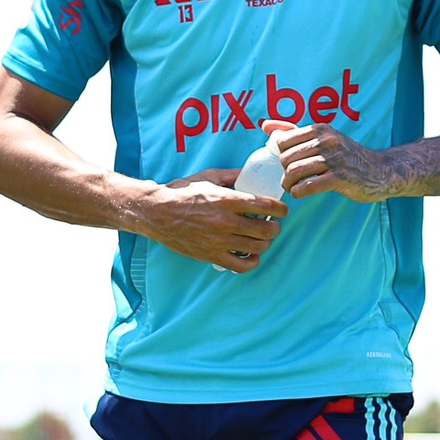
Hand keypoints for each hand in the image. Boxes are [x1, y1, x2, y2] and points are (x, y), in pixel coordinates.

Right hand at [152, 168, 288, 270]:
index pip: (266, 205)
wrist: (157, 213)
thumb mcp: (208, 177)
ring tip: (263, 237)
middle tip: (273, 224)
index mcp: (227, 200)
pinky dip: (252, 261)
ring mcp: (219, 241)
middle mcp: (225, 221)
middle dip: (275, 227)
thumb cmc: (181, 193)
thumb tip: (251, 174)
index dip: (281, 209)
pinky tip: (253, 254)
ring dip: (266, 242)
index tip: (283, 210)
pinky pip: (241, 265)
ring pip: (257, 247)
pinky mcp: (212, 255)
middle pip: (266, 230)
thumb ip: (232, 176)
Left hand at [265, 120, 390, 202]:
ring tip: (293, 187)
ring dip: (289, 184)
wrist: (380, 171)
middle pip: (287, 158)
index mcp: (321, 129)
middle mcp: (327, 141)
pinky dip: (299, 192)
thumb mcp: (324, 138)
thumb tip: (265, 125)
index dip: (281, 155)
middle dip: (284, 171)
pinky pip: (308, 186)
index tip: (289, 163)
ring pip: (295, 171)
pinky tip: (301, 193)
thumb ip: (294, 131)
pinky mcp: (340, 178)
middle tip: (291, 179)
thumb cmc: (347, 156)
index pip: (283, 141)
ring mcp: (334, 159)